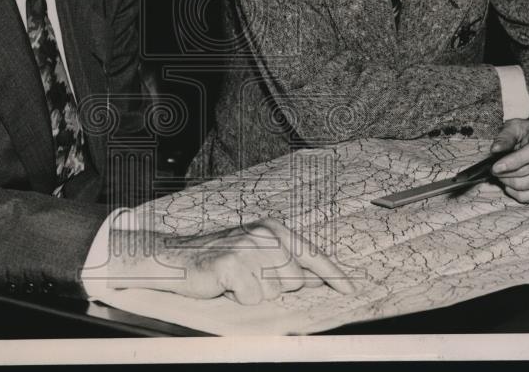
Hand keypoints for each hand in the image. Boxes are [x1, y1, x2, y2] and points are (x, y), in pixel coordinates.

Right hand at [105, 218, 355, 304]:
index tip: (349, 290)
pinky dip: (240, 299)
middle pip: (295, 281)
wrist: (179, 257)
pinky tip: (227, 286)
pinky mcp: (233, 265)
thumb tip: (315, 280)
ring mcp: (249, 248)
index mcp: (274, 229)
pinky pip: (252, 299)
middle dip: (276, 288)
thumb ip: (286, 264)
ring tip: (238, 282)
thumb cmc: (221, 258)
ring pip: (274, 292)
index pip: (312, 254)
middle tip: (251, 279)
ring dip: (256, 295)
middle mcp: (265, 235)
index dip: (333, 274)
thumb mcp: (257, 252)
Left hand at [489, 119, 528, 203]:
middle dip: (504, 172)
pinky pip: (527, 197)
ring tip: (502, 174)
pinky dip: (513, 192)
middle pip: (526, 171)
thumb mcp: (517, 127)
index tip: (496, 167)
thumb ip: (505, 137)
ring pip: (524, 186)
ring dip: (507, 181)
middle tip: (494, 169)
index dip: (514, 161)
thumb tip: (495, 150)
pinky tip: (511, 182)